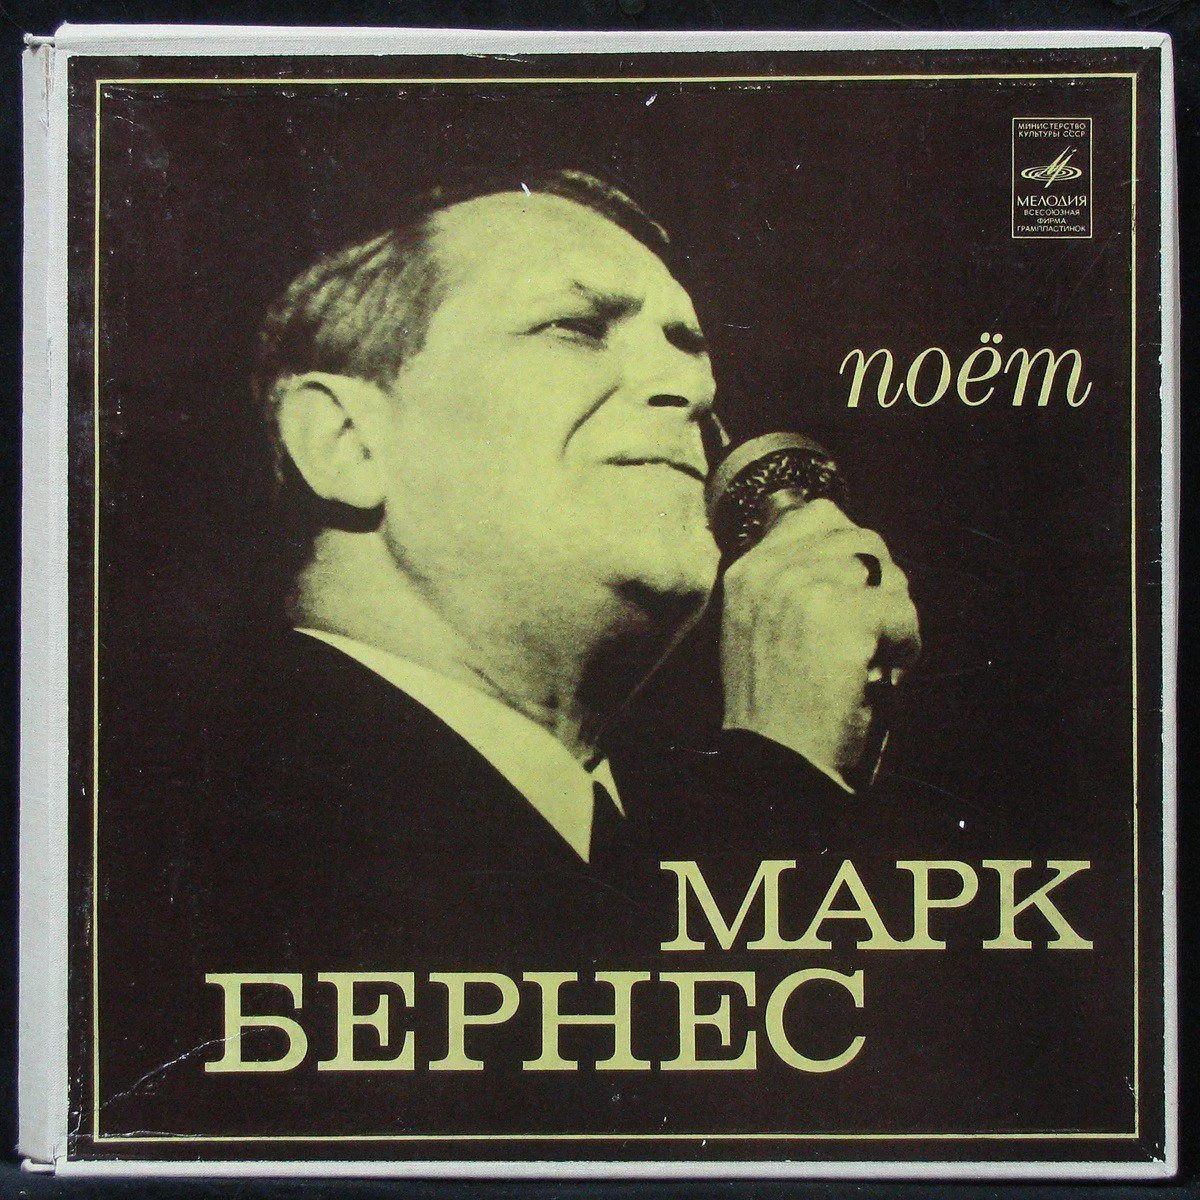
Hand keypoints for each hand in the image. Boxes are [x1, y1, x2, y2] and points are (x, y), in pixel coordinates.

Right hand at [719, 499, 920, 788]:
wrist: (776, 762)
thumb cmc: (776, 707)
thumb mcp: (758, 628)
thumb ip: (788, 579)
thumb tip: (841, 534)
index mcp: (748, 572)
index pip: (817, 514)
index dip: (850, 549)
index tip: (853, 591)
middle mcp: (773, 572)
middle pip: (863, 540)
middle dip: (877, 588)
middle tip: (863, 638)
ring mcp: (807, 591)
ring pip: (889, 574)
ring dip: (892, 618)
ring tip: (866, 658)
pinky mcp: (845, 617)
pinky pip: (904, 611)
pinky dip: (904, 647)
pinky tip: (876, 674)